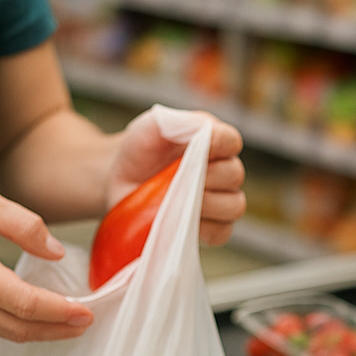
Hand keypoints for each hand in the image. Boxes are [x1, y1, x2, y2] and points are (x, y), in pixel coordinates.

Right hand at [0, 182, 92, 342]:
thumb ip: (24, 225)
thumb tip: (56, 253)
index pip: (24, 303)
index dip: (59, 312)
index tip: (86, 313)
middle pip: (19, 329)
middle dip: (57, 331)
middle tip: (86, 324)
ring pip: (5, 331)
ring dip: (39, 330)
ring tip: (68, 320)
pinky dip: (16, 322)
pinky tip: (33, 311)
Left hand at [106, 110, 245, 246]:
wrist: (121, 180)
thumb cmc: (140, 151)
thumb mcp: (151, 127)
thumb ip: (176, 122)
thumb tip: (201, 130)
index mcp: (214, 140)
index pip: (232, 141)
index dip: (218, 145)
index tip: (194, 149)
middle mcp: (224, 170)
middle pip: (234, 175)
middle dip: (205, 178)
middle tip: (176, 179)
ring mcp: (222, 201)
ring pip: (234, 205)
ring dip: (206, 205)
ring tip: (177, 201)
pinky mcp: (213, 228)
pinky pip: (222, 233)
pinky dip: (204, 229)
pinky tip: (182, 222)